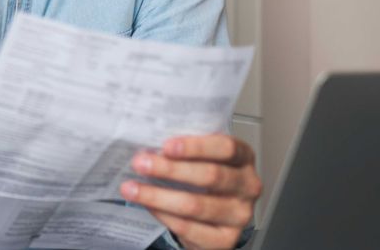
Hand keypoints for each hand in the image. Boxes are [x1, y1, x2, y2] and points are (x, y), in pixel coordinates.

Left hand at [120, 134, 261, 249]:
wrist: (213, 213)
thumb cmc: (205, 176)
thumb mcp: (201, 156)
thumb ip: (184, 148)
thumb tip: (148, 140)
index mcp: (244, 157)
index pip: (227, 148)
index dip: (196, 147)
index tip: (166, 146)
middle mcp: (248, 186)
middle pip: (211, 176)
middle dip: (170, 170)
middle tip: (140, 163)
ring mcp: (239, 215)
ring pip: (196, 205)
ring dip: (158, 195)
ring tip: (132, 188)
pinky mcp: (225, 240)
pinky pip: (189, 227)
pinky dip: (163, 215)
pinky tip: (147, 205)